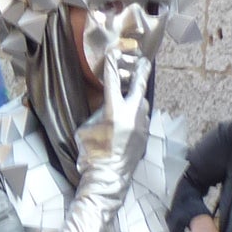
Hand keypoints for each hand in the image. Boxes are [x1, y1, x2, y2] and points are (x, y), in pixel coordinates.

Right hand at [87, 50, 152, 168]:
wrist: (108, 178)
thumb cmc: (91, 154)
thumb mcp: (86, 129)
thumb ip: (98, 114)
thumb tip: (107, 106)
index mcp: (113, 111)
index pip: (112, 81)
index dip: (112, 64)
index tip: (114, 53)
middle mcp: (131, 114)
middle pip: (139, 85)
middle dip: (141, 71)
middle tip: (144, 61)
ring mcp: (141, 125)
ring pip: (143, 103)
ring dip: (138, 97)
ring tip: (132, 93)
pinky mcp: (145, 135)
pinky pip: (143, 118)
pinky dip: (137, 114)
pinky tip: (131, 117)